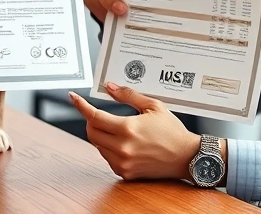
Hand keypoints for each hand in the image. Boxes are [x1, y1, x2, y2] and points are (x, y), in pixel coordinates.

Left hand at [69, 83, 201, 180]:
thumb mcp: (153, 106)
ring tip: (120, 130)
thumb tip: (110, 87)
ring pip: (98, 146)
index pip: (94, 116)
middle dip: (92, 121)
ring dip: (101, 135)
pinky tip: (125, 143)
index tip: (74, 98)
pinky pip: (107, 157)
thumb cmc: (172, 131)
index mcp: (128, 128)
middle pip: (91, 132)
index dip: (81, 105)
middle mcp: (122, 147)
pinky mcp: (125, 172)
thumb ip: (128, 95)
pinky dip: (109, 148)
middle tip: (101, 115)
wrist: (186, 156)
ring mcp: (123, 162)